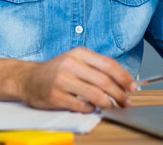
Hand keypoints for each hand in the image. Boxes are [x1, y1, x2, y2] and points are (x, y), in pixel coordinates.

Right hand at [18, 47, 136, 112]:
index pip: (108, 64)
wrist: (29, 79)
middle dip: (120, 93)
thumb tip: (122, 80)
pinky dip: (91, 109)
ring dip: (108, 103)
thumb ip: (95, 67)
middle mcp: (70, 64)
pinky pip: (81, 106)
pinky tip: (92, 108)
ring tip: (113, 106)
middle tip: (126, 101)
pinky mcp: (56, 96)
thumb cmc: (57, 71)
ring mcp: (62, 80)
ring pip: (95, 94)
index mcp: (78, 53)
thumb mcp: (75, 60)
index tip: (133, 86)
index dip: (124, 77)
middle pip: (104, 81)